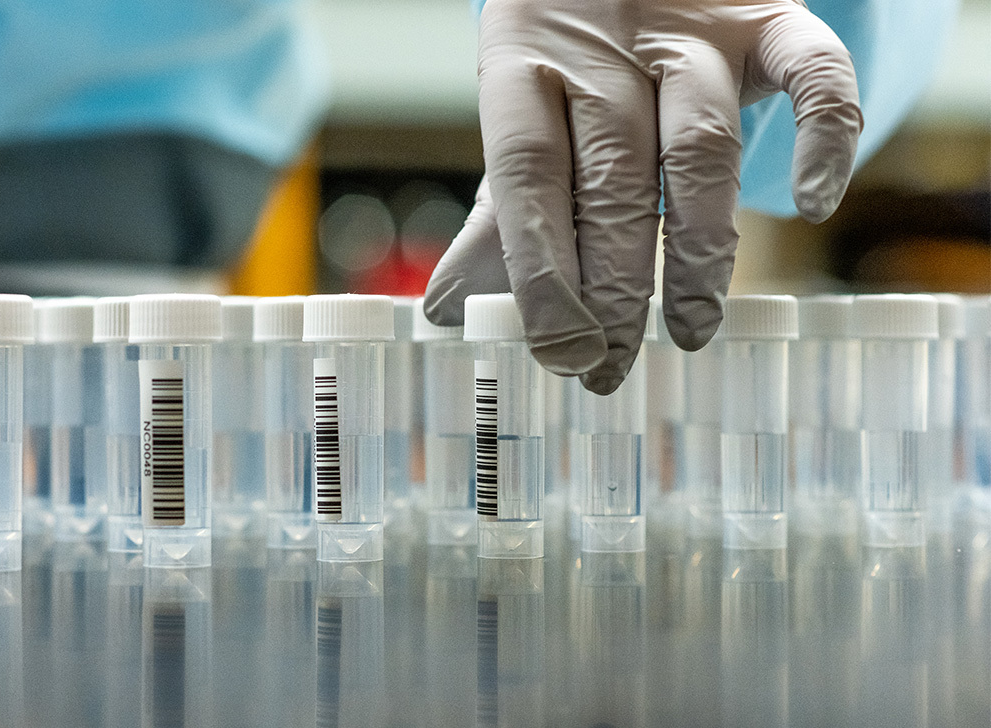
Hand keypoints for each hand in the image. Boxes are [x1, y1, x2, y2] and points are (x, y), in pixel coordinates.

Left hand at [424, 0, 860, 393]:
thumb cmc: (569, 64)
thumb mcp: (521, 123)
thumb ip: (497, 214)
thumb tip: (445, 309)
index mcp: (523, 65)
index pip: (527, 176)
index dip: (542, 268)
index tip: (559, 348)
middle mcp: (604, 47)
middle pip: (611, 174)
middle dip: (613, 282)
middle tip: (612, 362)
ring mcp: (691, 30)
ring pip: (699, 143)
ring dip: (697, 244)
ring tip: (691, 327)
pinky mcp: (769, 19)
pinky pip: (812, 71)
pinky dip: (823, 137)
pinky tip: (811, 206)